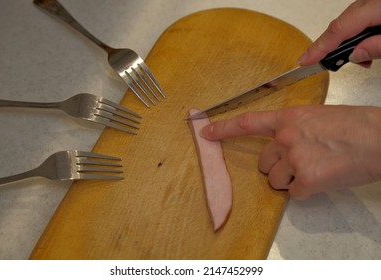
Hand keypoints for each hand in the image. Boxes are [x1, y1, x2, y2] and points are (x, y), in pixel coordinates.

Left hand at [201, 105, 380, 199]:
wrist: (379, 139)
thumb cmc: (355, 126)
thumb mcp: (318, 117)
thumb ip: (294, 129)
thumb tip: (284, 145)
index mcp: (288, 118)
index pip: (247, 122)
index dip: (223, 128)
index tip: (205, 132)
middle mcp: (286, 138)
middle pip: (264, 163)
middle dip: (277, 166)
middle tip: (300, 162)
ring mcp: (294, 159)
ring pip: (275, 180)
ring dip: (291, 180)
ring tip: (315, 169)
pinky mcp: (305, 181)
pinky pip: (294, 194)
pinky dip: (306, 191)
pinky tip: (323, 178)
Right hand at [298, 0, 380, 67]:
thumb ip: (377, 47)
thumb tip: (355, 55)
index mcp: (377, 7)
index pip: (339, 28)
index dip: (319, 47)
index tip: (305, 60)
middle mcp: (373, 0)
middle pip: (342, 22)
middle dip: (334, 46)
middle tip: (333, 64)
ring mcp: (375, 1)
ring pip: (351, 20)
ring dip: (350, 41)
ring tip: (364, 60)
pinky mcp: (377, 4)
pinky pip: (362, 16)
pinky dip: (360, 32)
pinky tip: (370, 45)